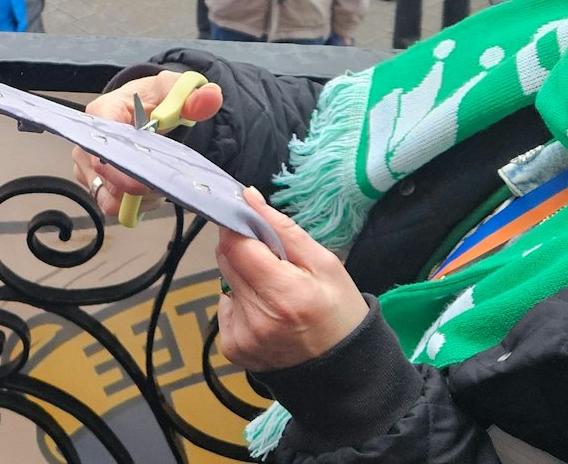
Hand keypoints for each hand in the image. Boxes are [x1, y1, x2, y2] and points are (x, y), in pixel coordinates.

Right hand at [69, 69, 223, 218]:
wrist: (145, 109)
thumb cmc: (153, 99)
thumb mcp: (175, 91)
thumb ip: (194, 96)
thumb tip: (212, 97)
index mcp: (103, 112)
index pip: (103, 142)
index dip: (126, 162)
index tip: (152, 171)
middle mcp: (87, 141)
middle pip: (105, 176)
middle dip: (139, 184)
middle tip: (166, 180)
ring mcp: (87, 165)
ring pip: (109, 196)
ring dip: (138, 197)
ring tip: (159, 181)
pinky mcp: (93, 183)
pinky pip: (112, 205)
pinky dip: (134, 203)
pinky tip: (149, 189)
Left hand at [216, 188, 369, 372]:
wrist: (342, 369)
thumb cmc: (339, 311)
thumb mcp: (324, 263)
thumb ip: (283, 229)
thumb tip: (248, 197)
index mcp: (284, 294)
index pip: (236, 245)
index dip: (240, 227)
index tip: (252, 223)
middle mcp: (257, 319)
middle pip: (226, 260)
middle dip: (244, 250)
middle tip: (274, 262)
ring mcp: (242, 337)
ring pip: (225, 282)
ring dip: (243, 277)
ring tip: (275, 293)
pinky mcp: (233, 348)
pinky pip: (226, 307)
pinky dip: (241, 303)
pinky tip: (267, 314)